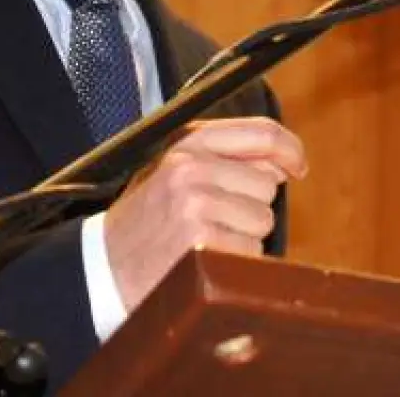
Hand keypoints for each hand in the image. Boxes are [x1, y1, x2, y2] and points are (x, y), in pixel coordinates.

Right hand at [103, 117, 306, 312]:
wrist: (101, 267)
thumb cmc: (145, 221)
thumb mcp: (173, 172)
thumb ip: (225, 159)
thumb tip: (283, 165)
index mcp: (187, 144)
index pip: (261, 132)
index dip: (290, 149)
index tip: (298, 166)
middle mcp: (191, 168)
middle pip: (267, 185)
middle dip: (250, 206)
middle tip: (213, 220)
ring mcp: (196, 205)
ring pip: (262, 220)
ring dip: (243, 236)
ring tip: (203, 240)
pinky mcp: (202, 243)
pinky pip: (252, 252)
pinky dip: (235, 263)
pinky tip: (203, 260)